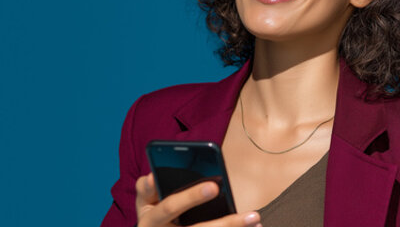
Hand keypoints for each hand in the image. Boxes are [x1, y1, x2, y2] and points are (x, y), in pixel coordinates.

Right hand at [135, 173, 261, 226]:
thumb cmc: (151, 217)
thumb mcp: (143, 204)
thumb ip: (146, 189)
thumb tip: (152, 177)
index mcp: (151, 220)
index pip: (171, 206)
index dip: (190, 197)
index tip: (214, 187)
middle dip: (226, 224)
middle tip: (252, 214)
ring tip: (256, 219)